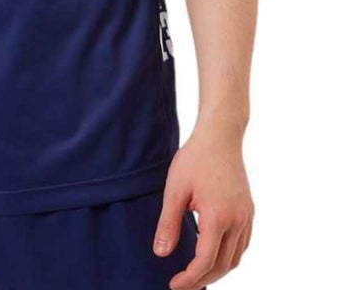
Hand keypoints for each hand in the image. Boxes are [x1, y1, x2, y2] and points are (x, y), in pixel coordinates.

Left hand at [154, 124, 253, 288]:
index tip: (174, 285)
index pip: (205, 261)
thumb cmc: (194, 159)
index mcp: (218, 217)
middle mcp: (237, 221)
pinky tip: (214, 254)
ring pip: (236, 257)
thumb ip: (168, 223)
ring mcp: (247, 217)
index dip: (190, 278)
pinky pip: (243, 244)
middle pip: (223, 265)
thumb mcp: (175, 189)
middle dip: (203, 279)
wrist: (219, 136)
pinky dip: (229, 256)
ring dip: (217, 270)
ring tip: (197, 274)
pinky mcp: (249, 211)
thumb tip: (161, 254)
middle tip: (183, 285)